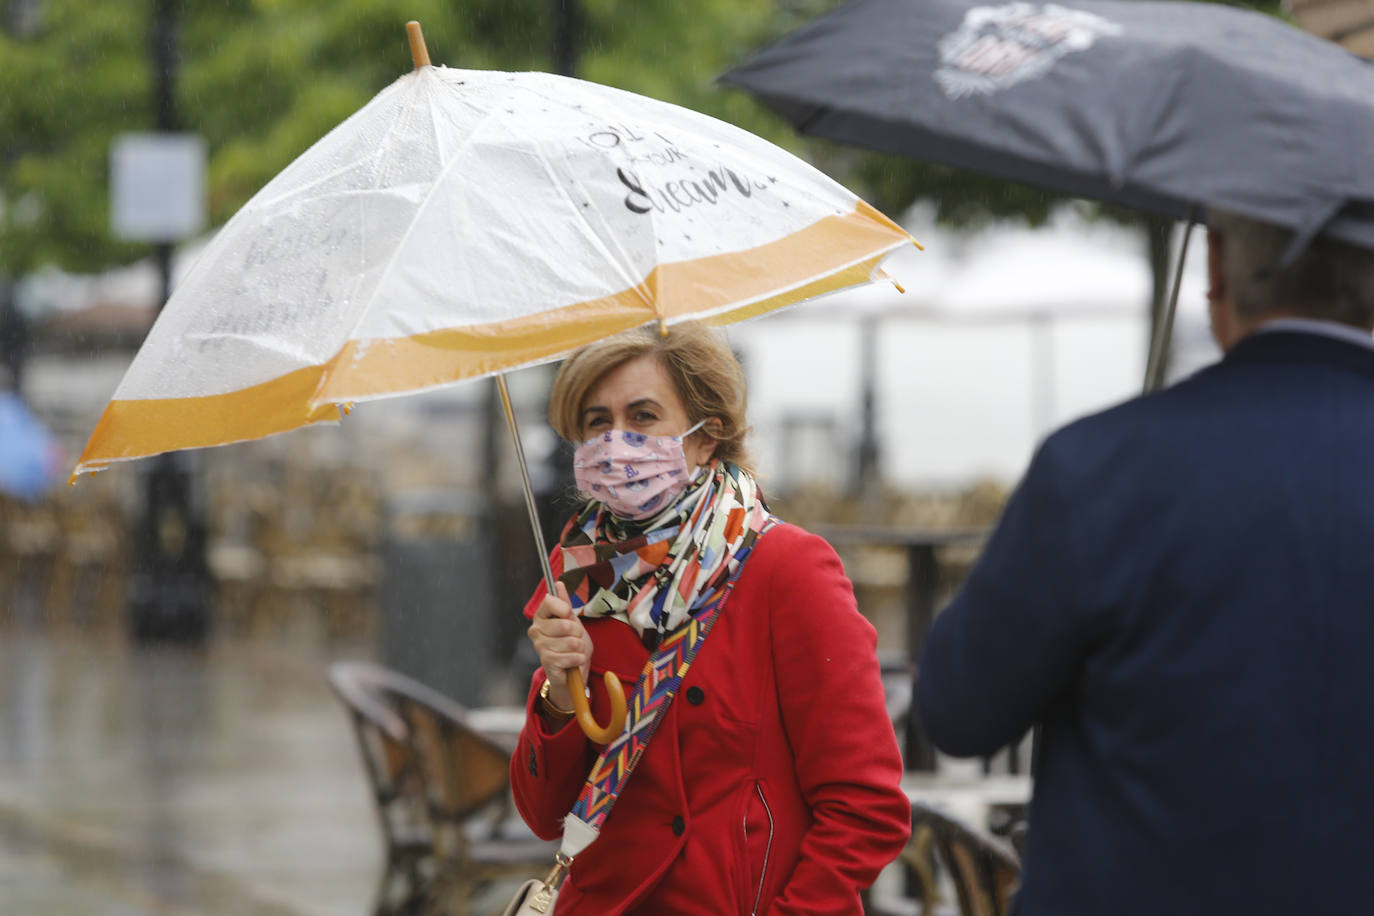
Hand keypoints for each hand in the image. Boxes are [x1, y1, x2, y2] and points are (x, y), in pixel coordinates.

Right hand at [527, 581, 591, 710]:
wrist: (574, 669)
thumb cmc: (572, 643)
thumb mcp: (572, 620)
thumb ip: (564, 603)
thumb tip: (558, 583)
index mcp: (541, 616)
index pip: (550, 601)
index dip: (566, 610)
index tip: (568, 617)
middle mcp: (536, 630)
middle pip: (565, 624)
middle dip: (577, 633)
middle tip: (574, 638)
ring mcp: (539, 647)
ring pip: (571, 642)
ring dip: (579, 648)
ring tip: (574, 650)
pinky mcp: (547, 662)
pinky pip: (571, 656)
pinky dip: (578, 659)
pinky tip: (574, 660)